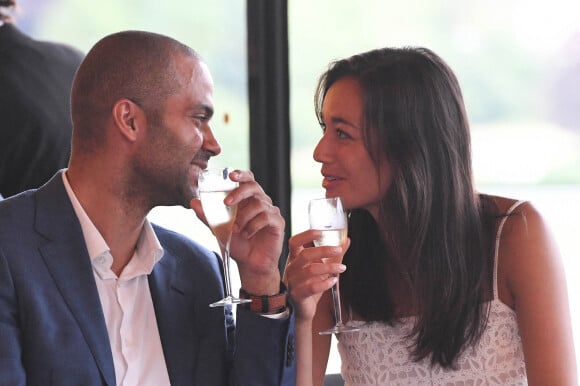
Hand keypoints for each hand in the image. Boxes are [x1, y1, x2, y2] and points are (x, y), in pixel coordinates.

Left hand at [191, 169, 282, 294]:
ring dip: (244, 217)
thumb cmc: (237, 244)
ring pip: (258, 204)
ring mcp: (271, 211)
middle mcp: (261, 202)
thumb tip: (193, 202)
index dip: (241, 175)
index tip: (231, 176)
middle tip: (227, 203)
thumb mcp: (219, 229)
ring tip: (237, 229)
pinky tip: (247, 234)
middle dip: (239, 192)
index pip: (247, 179)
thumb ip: (208, 216)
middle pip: (253, 187)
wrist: (250, 264)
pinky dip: (253, 226)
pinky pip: (266, 217)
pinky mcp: (278, 222)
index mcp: (247, 199)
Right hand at [285, 229, 347, 320]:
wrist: (304, 309)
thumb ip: (334, 255)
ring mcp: (293, 282)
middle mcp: (292, 268)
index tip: (321, 232)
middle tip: (338, 250)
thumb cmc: (311, 285)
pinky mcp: (298, 294)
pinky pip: (311, 287)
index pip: (295, 242)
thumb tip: (346, 241)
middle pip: (305, 255)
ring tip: (341, 267)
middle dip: (323, 250)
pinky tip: (333, 281)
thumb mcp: (323, 267)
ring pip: (310, 270)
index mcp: (295, 259)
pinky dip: (325, 283)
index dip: (306, 235)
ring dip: (329, 267)